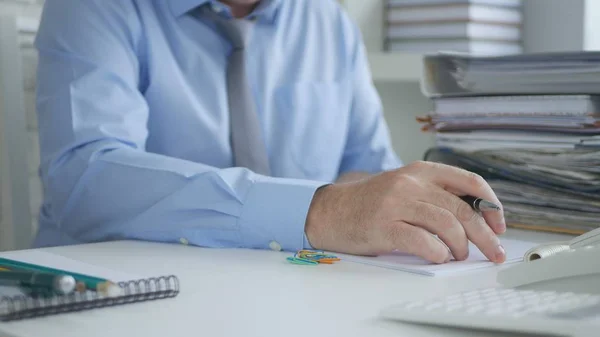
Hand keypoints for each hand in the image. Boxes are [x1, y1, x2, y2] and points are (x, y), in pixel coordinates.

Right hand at [305, 161, 505, 263]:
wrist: (332, 210)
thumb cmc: (372, 203)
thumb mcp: (405, 186)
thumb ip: (435, 194)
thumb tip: (476, 219)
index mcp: (421, 170)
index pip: (469, 182)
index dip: (490, 205)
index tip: (499, 225)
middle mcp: (411, 182)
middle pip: (462, 209)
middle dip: (485, 235)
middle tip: (494, 252)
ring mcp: (396, 203)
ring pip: (447, 225)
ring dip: (460, 247)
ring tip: (457, 256)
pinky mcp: (384, 226)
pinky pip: (423, 242)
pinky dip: (438, 253)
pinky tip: (438, 257)